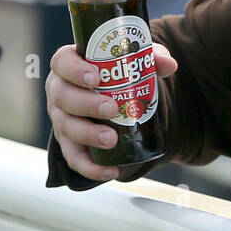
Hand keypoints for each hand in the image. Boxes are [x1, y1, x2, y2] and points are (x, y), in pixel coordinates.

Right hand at [46, 42, 177, 180]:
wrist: (114, 98)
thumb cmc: (117, 73)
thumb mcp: (133, 61)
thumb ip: (150, 59)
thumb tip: (169, 65)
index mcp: (69, 65)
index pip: (62, 62)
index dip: (74, 70)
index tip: (95, 78)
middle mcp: (60, 91)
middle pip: (63, 96)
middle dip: (86, 104)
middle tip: (111, 108)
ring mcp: (61, 118)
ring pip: (66, 127)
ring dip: (87, 135)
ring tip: (111, 139)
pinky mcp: (69, 143)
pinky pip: (74, 158)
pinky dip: (90, 167)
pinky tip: (110, 171)